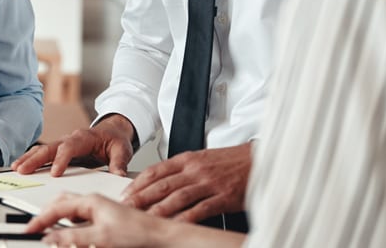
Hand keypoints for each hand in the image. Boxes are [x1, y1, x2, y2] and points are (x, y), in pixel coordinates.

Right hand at [11, 114, 134, 176]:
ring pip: (42, 149)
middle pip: (50, 147)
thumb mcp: (122, 150)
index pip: (70, 147)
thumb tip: (119, 175)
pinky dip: (30, 159)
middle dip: (35, 159)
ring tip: (16, 168)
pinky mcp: (59, 150)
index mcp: (84, 137)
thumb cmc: (115, 140)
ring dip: (28, 158)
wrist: (113, 131)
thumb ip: (119, 163)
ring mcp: (63, 143)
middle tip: (23, 170)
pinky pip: (43, 153)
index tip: (54, 173)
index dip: (61, 159)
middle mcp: (70, 138)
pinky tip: (20, 166)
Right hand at [24, 193, 181, 247]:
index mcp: (90, 201)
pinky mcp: (104, 217)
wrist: (159, 234)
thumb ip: (74, 238)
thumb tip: (51, 238)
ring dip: (57, 218)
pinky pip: (79, 217)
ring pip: (70, 210)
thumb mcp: (101, 237)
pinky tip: (70, 232)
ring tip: (47, 229)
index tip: (29, 229)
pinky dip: (69, 224)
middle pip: (61, 204)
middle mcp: (93, 201)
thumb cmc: (138, 231)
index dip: (40, 220)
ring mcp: (99, 208)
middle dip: (45, 214)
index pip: (57, 208)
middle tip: (35, 227)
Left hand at [121, 142, 251, 220]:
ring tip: (144, 220)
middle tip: (126, 209)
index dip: (138, 183)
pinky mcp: (223, 197)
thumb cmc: (231, 161)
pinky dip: (186, 219)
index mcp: (188, 159)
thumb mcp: (203, 159)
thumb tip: (160, 183)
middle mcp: (196, 170)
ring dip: (158, 210)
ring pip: (177, 198)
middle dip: (141, 198)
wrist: (260, 159)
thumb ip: (183, 170)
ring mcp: (209, 183)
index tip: (126, 193)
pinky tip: (175, 227)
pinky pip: (200, 210)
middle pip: (162, 185)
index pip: (156, 170)